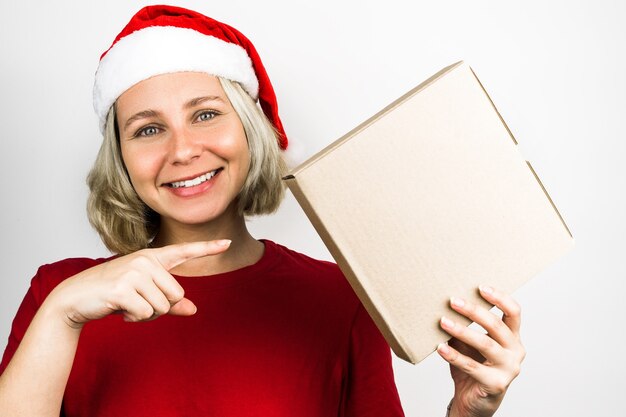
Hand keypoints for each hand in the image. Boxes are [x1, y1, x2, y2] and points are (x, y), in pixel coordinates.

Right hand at [45, 240, 230, 328]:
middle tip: (138, 302)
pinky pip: (146, 313)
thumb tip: (194, 310)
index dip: (208, 248)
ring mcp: (134, 272)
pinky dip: (135, 318)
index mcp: (152, 258)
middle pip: (176, 294)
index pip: (184, 251)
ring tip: (127, 305)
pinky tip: (120, 310)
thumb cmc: (113, 294)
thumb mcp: (143, 294)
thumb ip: (170, 302)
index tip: (228, 242)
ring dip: (146, 314)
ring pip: (163, 306)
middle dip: (160, 307)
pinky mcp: (123, 288)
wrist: (75, 298)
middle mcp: (145, 260)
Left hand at [437, 286, 524, 416]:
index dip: (500, 298)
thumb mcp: (469, 344)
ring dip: (462, 331)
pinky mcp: (496, 384)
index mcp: (513, 338)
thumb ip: (464, 326)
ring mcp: (509, 369)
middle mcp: (516, 351)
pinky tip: (440, 348)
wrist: (473, 401)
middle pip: (497, 325)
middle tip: (453, 301)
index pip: (513, 312)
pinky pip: (472, 367)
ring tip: (443, 322)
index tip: (480, 287)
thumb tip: (444, 305)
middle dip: (474, 311)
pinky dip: (454, 356)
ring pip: (485, 344)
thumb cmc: (473, 366)